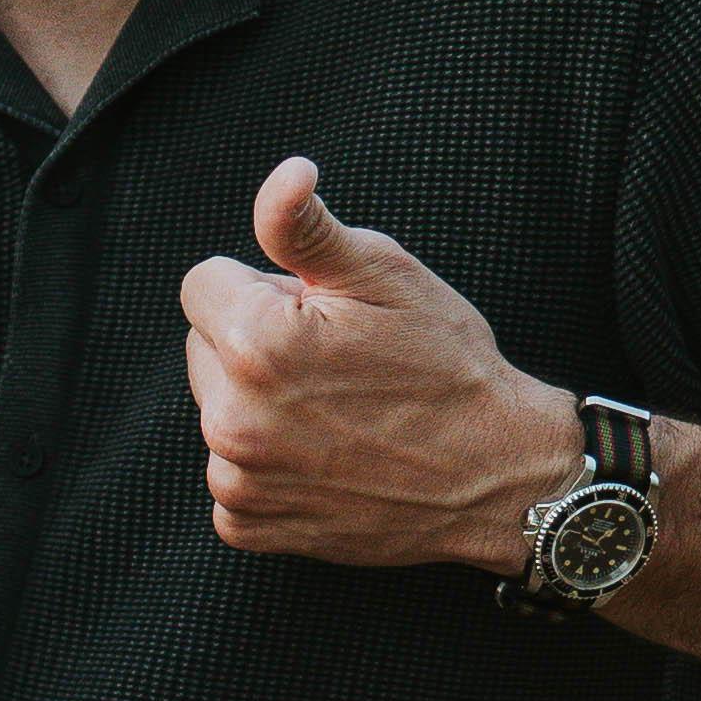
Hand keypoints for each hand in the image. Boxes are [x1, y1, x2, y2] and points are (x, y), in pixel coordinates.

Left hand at [174, 158, 578, 567]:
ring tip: (339, 410)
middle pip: (205, 347)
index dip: (265, 287)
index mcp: (254, 343)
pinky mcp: (247, 524)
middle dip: (255, 343)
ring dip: (259, 403)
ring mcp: (237, 478)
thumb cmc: (447, 366)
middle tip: (337, 361)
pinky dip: (265, 464)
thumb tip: (284, 175)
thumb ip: (306, 225)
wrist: (497, 477)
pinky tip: (326, 457)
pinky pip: (229, 473)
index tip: (319, 312)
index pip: (204, 283)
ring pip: (218, 409)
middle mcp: (230, 418)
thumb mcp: (385, 275)